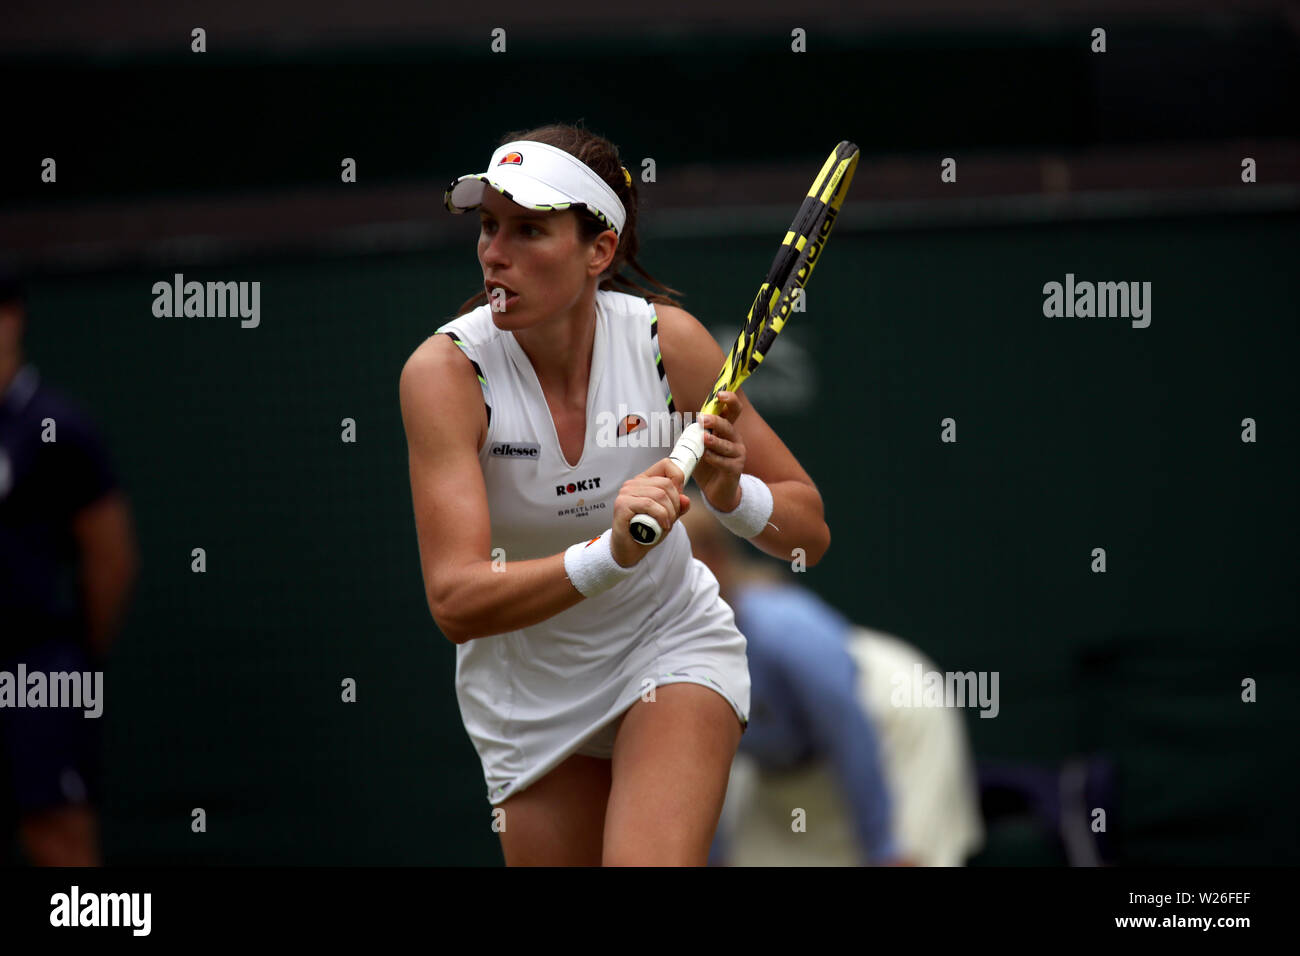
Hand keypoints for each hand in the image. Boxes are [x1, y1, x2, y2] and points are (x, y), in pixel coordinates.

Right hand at [610, 458, 690, 567]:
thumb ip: (678, 506)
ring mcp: (626, 493)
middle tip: (672, 518)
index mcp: (644, 481)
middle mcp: (633, 484)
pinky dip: (660, 516)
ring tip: (666, 524)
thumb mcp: (668, 517)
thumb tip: (685, 499)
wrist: (630, 550)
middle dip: (675, 504)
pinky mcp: (622, 504)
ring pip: (659, 494)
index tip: (679, 498)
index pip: (666, 465)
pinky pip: (649, 504)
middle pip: (666, 483)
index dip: (678, 479)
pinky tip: (662, 525)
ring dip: (669, 513)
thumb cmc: (645, 532)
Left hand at [692, 390, 745, 512]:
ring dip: (714, 441)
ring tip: (704, 439)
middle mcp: (735, 439)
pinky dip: (714, 459)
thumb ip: (695, 433)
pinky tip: (706, 457)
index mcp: (726, 430)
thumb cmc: (707, 465)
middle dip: (715, 421)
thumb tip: (683, 419)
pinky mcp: (736, 469)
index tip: (720, 394)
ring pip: (726, 445)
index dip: (729, 400)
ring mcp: (738, 454)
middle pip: (728, 425)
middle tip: (702, 419)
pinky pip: (725, 462)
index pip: (732, 410)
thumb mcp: (698, 446)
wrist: (716, 490)